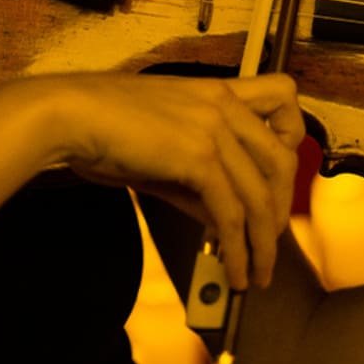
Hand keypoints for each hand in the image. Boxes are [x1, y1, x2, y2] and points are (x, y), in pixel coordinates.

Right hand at [44, 72, 304, 288]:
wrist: (69, 115)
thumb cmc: (102, 126)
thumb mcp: (161, 148)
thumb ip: (197, 180)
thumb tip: (223, 222)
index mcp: (216, 90)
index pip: (283, 96)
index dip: (293, 135)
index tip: (279, 173)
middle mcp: (222, 104)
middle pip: (282, 159)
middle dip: (280, 208)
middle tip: (269, 242)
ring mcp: (213, 129)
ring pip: (260, 194)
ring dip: (263, 243)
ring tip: (255, 274)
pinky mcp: (198, 157)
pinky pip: (232, 213)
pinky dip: (237, 249)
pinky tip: (232, 271)